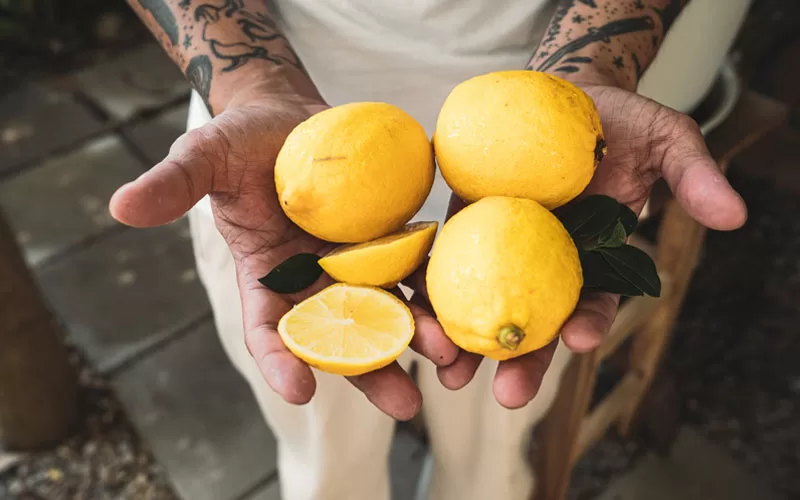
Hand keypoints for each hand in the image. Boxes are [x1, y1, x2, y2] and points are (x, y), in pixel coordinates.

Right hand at [108, 93, 456, 420]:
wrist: (291, 118)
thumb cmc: (241, 141)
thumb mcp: (204, 157)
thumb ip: (174, 184)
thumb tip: (120, 205)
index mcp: (266, 277)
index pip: (269, 329)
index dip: (281, 359)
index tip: (298, 389)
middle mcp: (314, 281)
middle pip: (343, 336)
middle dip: (372, 370)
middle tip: (404, 403)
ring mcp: (356, 262)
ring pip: (389, 309)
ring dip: (419, 335)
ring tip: (448, 359)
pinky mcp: (389, 238)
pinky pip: (416, 265)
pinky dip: (436, 285)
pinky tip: (462, 302)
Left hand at [405, 82, 746, 408]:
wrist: (560, 94)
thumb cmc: (616, 121)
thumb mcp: (663, 137)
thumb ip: (692, 173)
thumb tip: (734, 215)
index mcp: (595, 256)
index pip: (596, 299)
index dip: (592, 319)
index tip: (583, 337)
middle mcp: (545, 261)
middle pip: (536, 318)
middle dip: (524, 360)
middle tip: (508, 395)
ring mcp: (500, 248)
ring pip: (483, 303)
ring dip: (466, 344)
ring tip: (451, 376)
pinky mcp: (463, 226)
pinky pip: (444, 262)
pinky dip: (429, 290)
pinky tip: (414, 316)